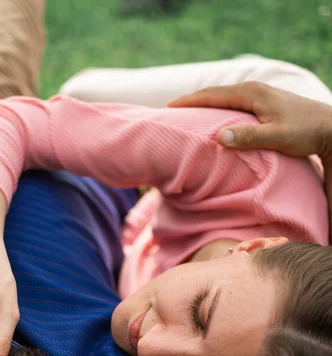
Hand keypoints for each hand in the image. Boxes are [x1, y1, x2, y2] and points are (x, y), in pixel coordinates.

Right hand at [169, 82, 331, 160]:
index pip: (212, 95)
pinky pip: (232, 104)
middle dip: (191, 101)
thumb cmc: (304, 133)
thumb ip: (248, 136)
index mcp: (251, 93)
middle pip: (214, 93)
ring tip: (185, 115)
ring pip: (223, 98)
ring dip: (203, 105)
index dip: (189, 102)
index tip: (168, 108)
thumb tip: (219, 136)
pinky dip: (217, 109)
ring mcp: (258, 95)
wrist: (329, 127)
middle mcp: (253, 89)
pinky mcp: (262, 103)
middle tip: (170, 111)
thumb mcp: (276, 136)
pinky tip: (212, 119)